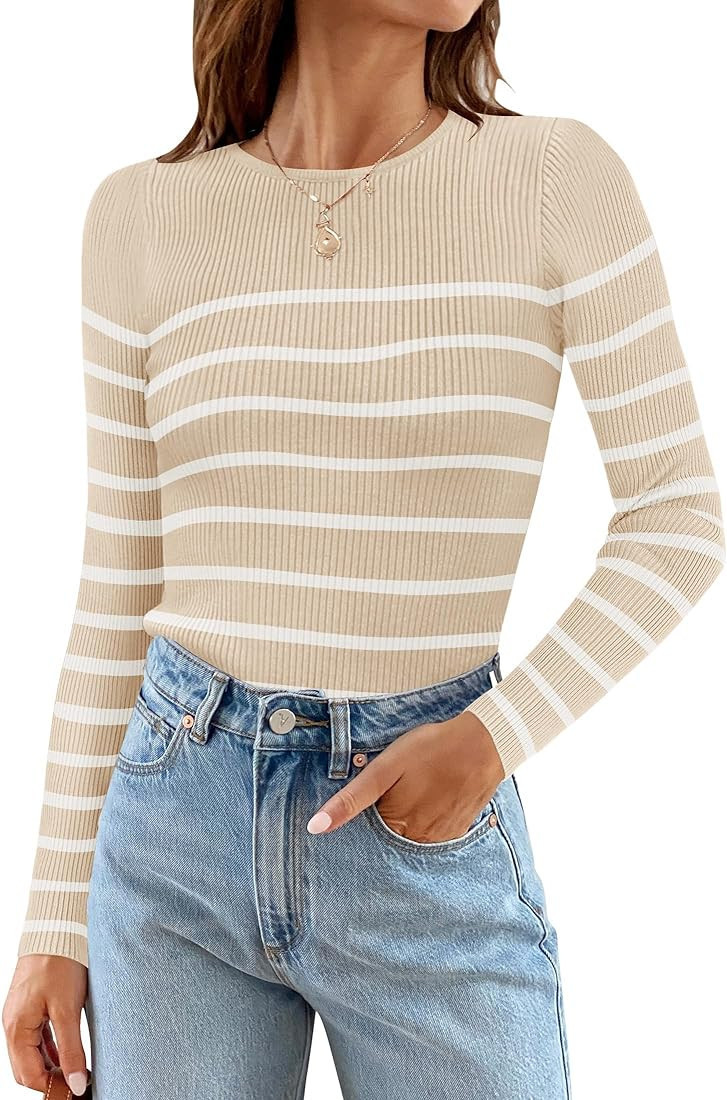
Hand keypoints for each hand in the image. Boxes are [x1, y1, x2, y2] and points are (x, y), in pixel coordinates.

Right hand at [3, 954, 88, 1094]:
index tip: (76, 1091)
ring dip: (51, 1065)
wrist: (56, 930)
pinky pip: (36, 1038)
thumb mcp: (68, 1009)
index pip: (29, 1076)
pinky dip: (50, 1049)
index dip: (52, 1087)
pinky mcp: (30, 1007)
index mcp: (16, 1028)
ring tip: (76, 1072)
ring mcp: (20, 1015)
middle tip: (77, 1083)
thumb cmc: (60, 964)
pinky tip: (67, 1053)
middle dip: (50, 1080)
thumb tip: (76, 1084)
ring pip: (31, 1054)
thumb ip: (71, 1049)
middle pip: (27, 1069)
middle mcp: (13, 1024)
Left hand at [306, 710, 505, 841]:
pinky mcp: (458, 832)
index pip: (365, 835)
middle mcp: (417, 841)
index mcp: (395, 825)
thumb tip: (315, 828)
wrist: (484, 743)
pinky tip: (433, 796)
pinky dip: (429, 818)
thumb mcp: (385, 768)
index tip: (373, 796)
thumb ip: (351, 799)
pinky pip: (434, 834)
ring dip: (409, 818)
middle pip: (389, 837)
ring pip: (411, 837)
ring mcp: (440, 839)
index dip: (364, 816)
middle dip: (386, 817)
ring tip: (417, 788)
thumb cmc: (431, 749)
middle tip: (399, 787)